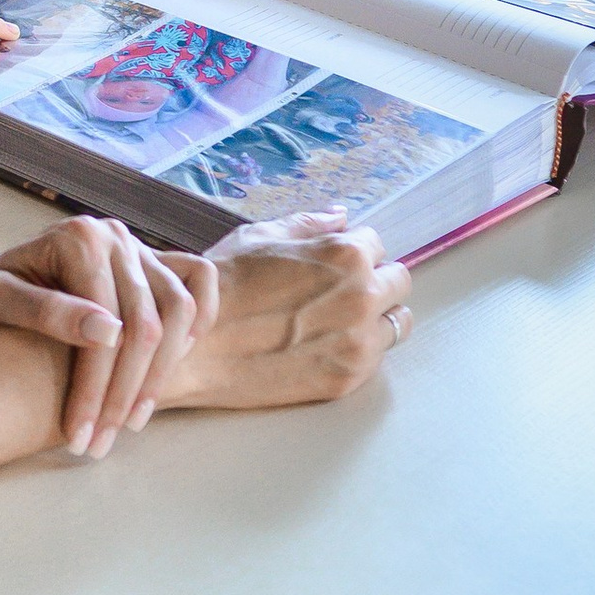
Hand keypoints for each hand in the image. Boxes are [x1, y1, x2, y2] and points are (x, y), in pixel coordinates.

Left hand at [0, 214, 218, 451]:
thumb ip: (45, 311)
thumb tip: (109, 333)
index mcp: (78, 238)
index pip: (106, 325)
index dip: (95, 388)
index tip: (79, 434)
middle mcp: (115, 235)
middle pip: (145, 326)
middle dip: (123, 395)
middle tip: (100, 443)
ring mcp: (139, 246)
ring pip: (178, 312)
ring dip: (159, 375)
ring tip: (130, 421)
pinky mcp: (154, 260)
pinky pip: (198, 281)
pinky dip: (201, 317)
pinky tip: (174, 361)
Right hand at [154, 216, 405, 410]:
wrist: (196, 348)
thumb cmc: (220, 287)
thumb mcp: (259, 236)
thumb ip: (308, 225)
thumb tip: (341, 217)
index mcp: (344, 254)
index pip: (377, 245)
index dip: (353, 252)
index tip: (334, 265)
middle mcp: (361, 295)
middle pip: (399, 282)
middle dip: (375, 281)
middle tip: (340, 293)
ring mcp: (359, 341)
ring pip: (397, 322)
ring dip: (376, 318)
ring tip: (338, 322)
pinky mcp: (349, 377)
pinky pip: (377, 358)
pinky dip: (360, 350)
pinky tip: (324, 346)